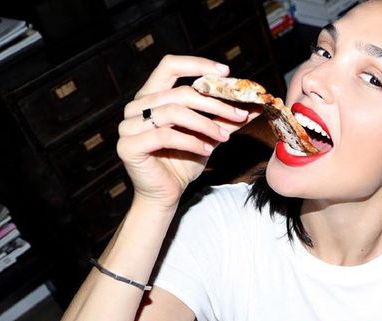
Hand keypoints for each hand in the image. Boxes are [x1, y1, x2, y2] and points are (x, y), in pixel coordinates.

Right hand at [116, 54, 261, 208]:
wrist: (166, 195)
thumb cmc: (183, 163)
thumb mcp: (207, 136)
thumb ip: (224, 119)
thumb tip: (252, 106)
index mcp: (151, 96)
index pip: (170, 66)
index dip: (198, 65)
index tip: (226, 73)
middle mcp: (136, 106)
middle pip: (179, 92)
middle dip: (213, 103)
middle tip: (239, 115)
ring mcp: (129, 125)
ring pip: (173, 113)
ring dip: (205, 124)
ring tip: (224, 137)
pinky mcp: (129, 146)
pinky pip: (165, 136)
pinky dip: (191, 142)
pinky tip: (208, 150)